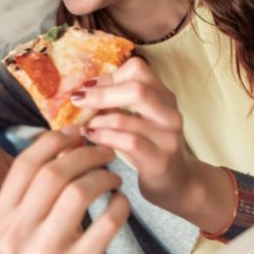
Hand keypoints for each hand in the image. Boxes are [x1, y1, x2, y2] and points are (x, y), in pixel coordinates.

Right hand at [0, 129, 129, 253]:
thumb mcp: (25, 229)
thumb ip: (36, 190)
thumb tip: (68, 139)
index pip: (24, 165)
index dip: (53, 141)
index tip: (76, 133)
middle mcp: (16, 236)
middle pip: (52, 174)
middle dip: (84, 155)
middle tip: (105, 152)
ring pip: (78, 192)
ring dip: (103, 177)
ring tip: (114, 178)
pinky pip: (106, 222)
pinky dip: (120, 205)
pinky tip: (122, 203)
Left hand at [70, 57, 236, 231]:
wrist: (175, 183)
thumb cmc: (148, 147)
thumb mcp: (137, 120)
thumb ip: (117, 103)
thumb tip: (81, 91)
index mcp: (164, 96)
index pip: (138, 69)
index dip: (109, 76)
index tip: (87, 88)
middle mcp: (170, 113)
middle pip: (136, 89)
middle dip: (100, 95)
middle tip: (77, 101)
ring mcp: (168, 137)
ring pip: (126, 119)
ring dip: (97, 121)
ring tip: (84, 126)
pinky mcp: (160, 159)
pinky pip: (128, 143)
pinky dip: (104, 138)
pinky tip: (92, 138)